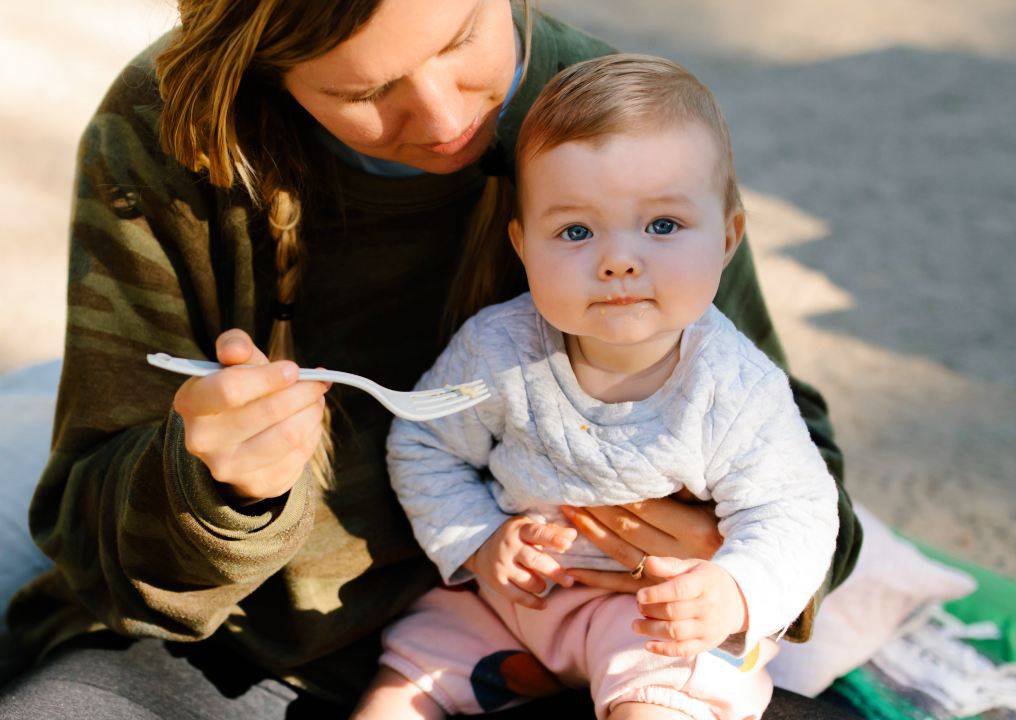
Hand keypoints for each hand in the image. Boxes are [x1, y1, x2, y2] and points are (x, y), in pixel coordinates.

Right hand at [173, 329, 330, 502]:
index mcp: (191, 402)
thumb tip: (236, 350)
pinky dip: (312, 433)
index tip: (293, 369)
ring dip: (313, 412)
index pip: (231, 389)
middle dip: (303, 392)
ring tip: (315, 400)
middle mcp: (202, 440)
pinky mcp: (258, 485)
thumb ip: (234, 346)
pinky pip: (300, 455)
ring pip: (290, 435)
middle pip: (269, 412)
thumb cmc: (238, 391)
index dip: (269, 377)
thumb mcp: (232, 363)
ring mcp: (228, 468)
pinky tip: (307, 423)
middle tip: (317, 383)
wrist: (234, 441)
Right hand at [463, 517, 576, 609]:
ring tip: (543, 585)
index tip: (567, 546)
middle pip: (534, 560)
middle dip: (554, 571)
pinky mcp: (497, 581)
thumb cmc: (514, 535)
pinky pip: (517, 596)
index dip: (553, 538)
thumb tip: (573, 535)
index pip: (537, 533)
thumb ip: (551, 531)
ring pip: (528, 581)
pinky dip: (532, 602)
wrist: (479, 544)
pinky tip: (543, 604)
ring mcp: (502, 565)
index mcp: (520, 530)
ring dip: (541, 586)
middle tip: (569, 581)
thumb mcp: (528, 527)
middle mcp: (509, 546)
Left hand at [560, 497, 721, 592]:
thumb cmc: (720, 535)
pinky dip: (595, 578)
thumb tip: (656, 472)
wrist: (737, 586)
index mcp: (692, 528)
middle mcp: (677, 552)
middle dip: (598, 511)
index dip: (620, 495)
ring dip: (592, 535)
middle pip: (629, 529)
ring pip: (621, 554)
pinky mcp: (654, 594)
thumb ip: (685, 493)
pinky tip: (572, 569)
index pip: (647, 509)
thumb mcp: (710, 510)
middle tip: (573, 494)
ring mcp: (664, 576)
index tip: (596, 481)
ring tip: (569, 517)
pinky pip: (620, 585)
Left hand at [632, 557, 747, 656]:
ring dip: (651, 630)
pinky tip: (648, 644)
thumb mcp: (691, 566)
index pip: (679, 589)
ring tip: (636, 625)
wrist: (736, 601)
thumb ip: (669, 565)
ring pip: (676, 632)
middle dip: (651, 611)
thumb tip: (648, 562)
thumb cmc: (705, 580)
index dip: (657, 594)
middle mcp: (709, 606)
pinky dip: (663, 650)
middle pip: (674, 612)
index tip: (639, 595)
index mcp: (705, 583)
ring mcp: (709, 627)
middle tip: (638, 606)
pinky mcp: (706, 643)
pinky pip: (683, 650)